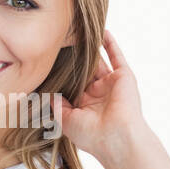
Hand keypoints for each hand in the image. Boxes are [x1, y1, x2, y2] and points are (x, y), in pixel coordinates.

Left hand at [58, 29, 146, 161]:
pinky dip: (110, 44)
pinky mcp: (124, 77)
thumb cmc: (91, 135)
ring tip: (80, 31)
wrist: (116, 138)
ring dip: (91, 47)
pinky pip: (116, 56)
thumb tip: (46, 94)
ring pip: (100, 60)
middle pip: (85, 69)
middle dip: (76, 57)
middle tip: (63, 39)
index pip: (73, 83)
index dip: (63, 72)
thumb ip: (56, 105)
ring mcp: (112, 84)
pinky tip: (103, 31)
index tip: (51, 59)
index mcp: (86, 104)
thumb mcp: (66, 121)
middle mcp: (99, 93)